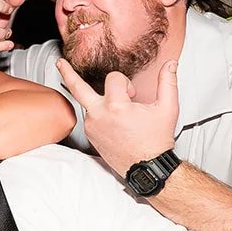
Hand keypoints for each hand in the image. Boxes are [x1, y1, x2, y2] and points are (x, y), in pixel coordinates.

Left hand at [55, 57, 177, 175]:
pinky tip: (113, 122)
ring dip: (101, 100)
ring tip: (112, 107)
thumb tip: (170, 64)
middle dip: (67, 72)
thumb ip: (168, 82)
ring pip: (89, 102)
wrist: (147, 167)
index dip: (126, 83)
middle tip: (60, 63)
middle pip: (77, 87)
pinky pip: (90, 116)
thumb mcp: (167, 109)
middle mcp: (99, 115)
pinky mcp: (89, 134)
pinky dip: (100, 113)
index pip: (113, 78)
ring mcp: (91, 126)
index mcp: (116, 107)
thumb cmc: (156, 141)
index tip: (133, 95)